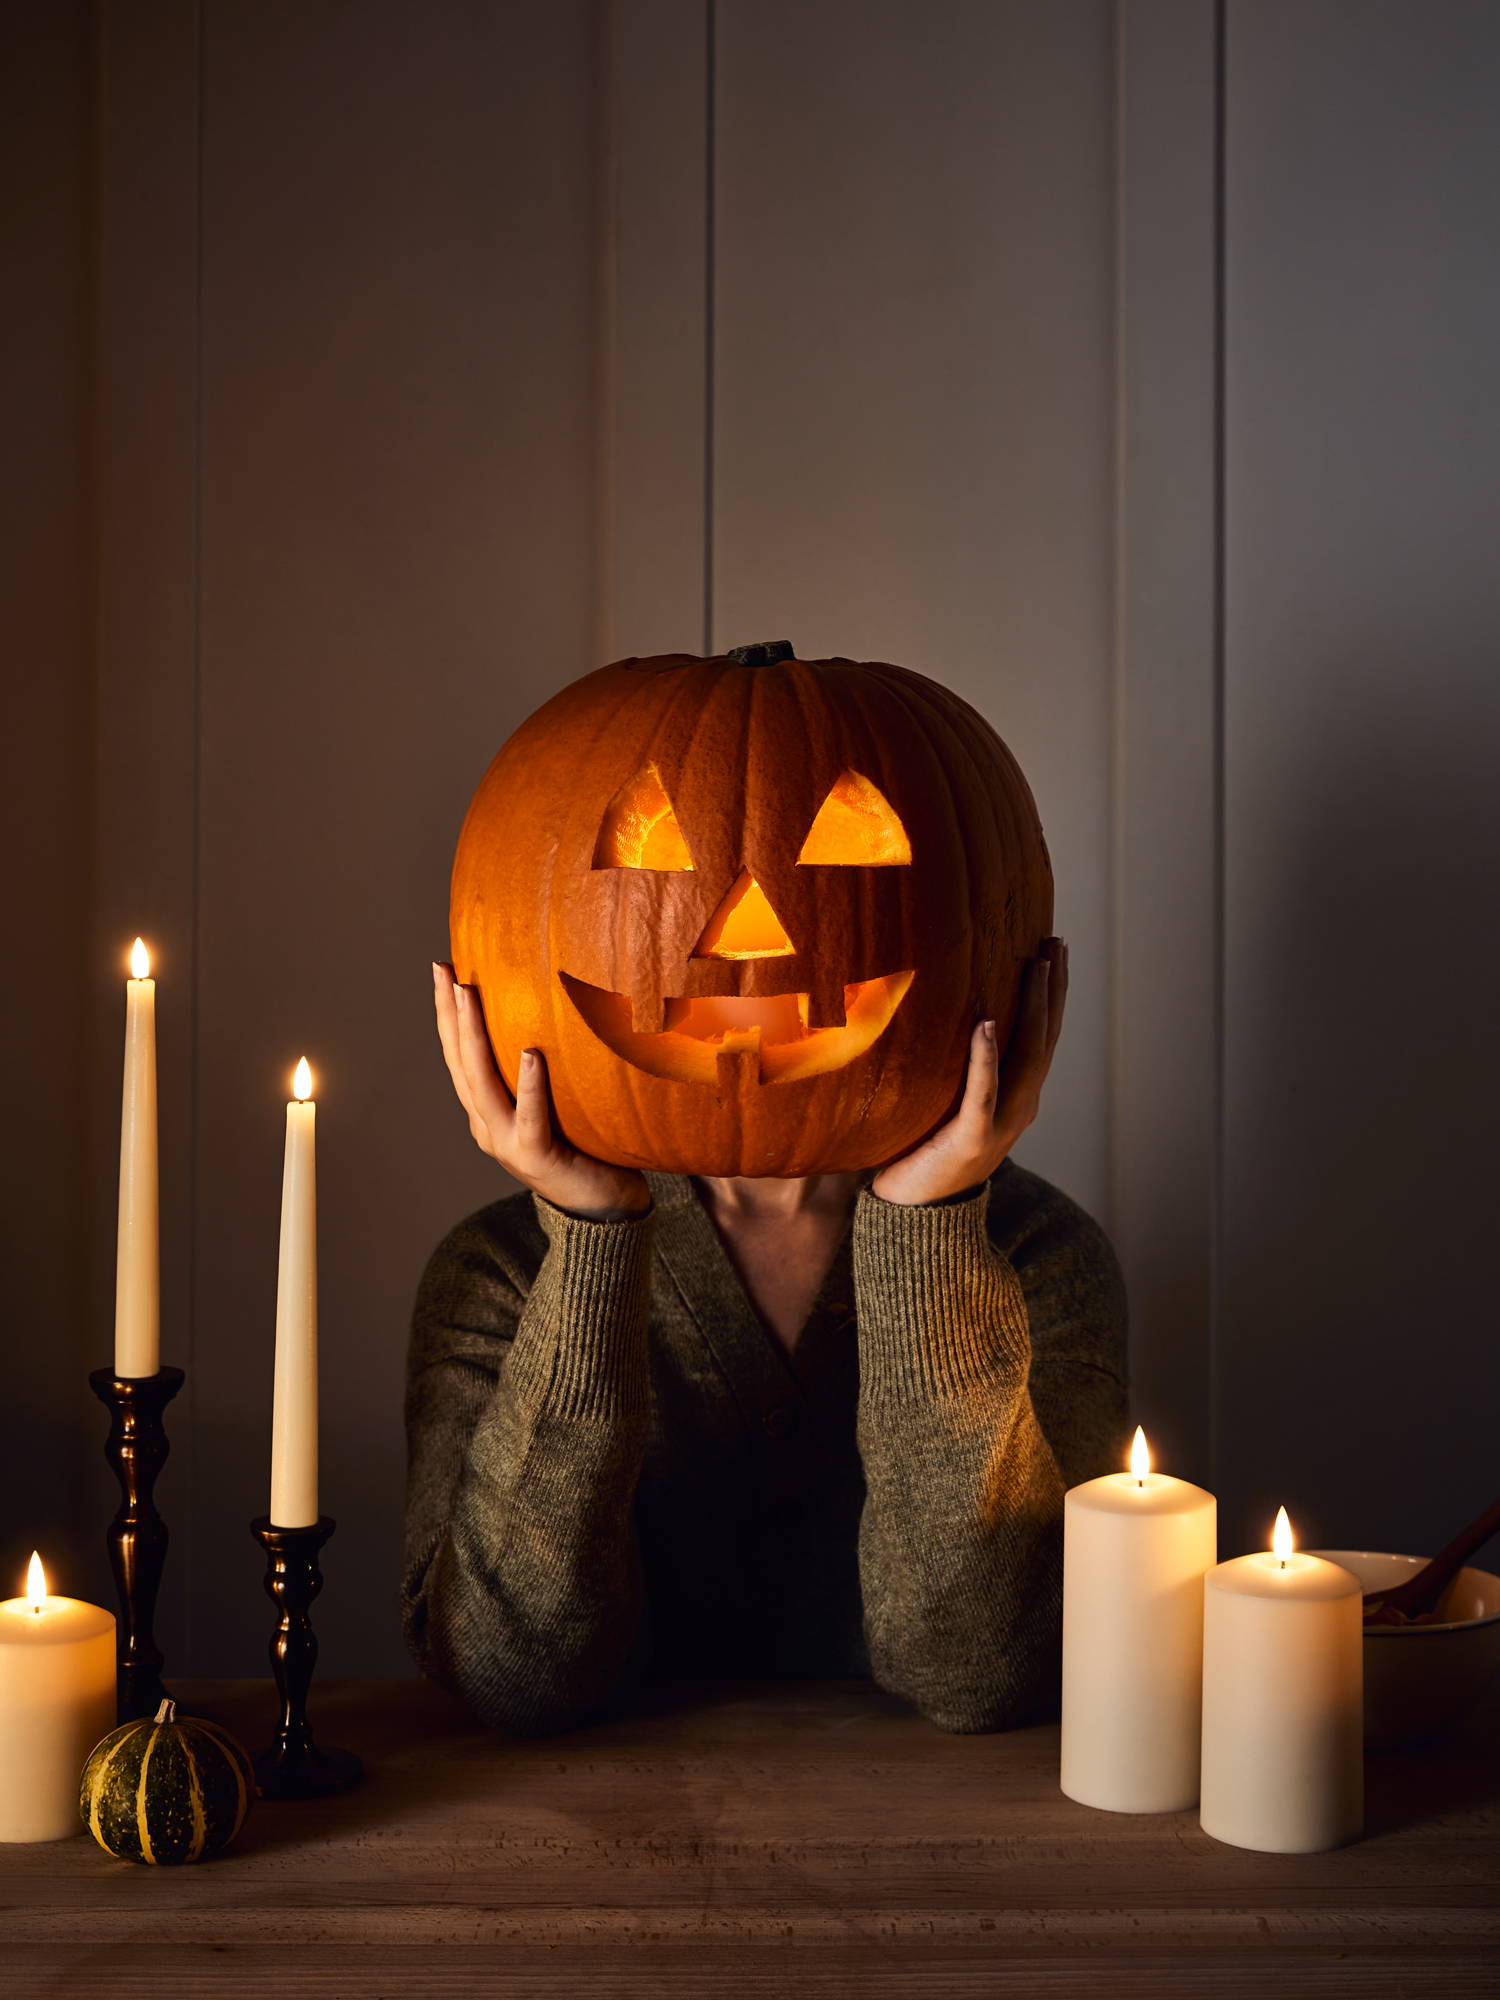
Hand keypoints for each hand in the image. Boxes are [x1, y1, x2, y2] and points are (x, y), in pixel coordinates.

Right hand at [432, 962, 650, 1221]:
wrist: (606, 1209)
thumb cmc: (589, 1145)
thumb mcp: (559, 1100)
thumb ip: (549, 1067)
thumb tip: (559, 1006)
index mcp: (489, 1112)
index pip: (460, 1055)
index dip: (447, 1014)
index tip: (443, 968)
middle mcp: (488, 1126)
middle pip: (460, 1064)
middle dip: (448, 1015)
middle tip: (443, 971)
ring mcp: (508, 1144)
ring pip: (481, 1086)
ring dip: (472, 1038)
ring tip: (466, 994)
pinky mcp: (537, 1158)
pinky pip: (530, 1117)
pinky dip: (528, 1085)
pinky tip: (530, 1053)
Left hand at [870, 938, 1068, 1205]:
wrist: (916, 1214)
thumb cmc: (923, 1150)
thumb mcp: (947, 1101)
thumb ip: (956, 1066)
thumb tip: (941, 1012)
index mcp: (1017, 1098)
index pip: (1042, 1037)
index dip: (1052, 994)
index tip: (1054, 950)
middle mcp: (1020, 1107)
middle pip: (1044, 1038)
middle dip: (1054, 989)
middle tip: (1056, 943)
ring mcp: (1001, 1124)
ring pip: (1027, 1058)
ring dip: (1034, 1009)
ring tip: (1037, 967)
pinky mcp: (972, 1138)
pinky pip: (982, 1092)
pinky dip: (986, 1058)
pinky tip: (986, 1023)